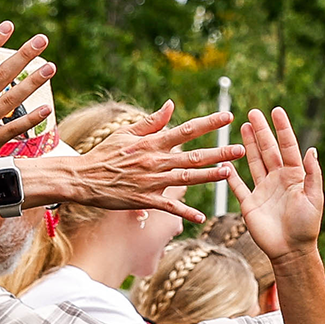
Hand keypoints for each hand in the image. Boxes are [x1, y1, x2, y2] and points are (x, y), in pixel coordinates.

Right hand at [68, 100, 238, 222]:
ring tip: (230, 173)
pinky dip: (185, 213)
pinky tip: (201, 218)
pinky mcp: (145, 199)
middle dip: (219, 152)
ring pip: (187, 178)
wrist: (83, 178)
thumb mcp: (126, 133)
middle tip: (241, 150)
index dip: (208, 123)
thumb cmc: (105, 154)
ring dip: (210, 177)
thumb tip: (171, 105)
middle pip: (194, 156)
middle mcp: (156, 161)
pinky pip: (169, 207)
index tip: (228, 116)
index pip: (186, 130)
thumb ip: (151, 122)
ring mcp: (152, 181)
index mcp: (152, 143)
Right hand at [233, 107, 324, 266]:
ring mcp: (263, 190)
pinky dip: (231, 174)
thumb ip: (312, 175)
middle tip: (253, 112)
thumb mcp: (314, 199)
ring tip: (243, 126)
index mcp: (295, 177)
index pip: (288, 147)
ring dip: (248, 145)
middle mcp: (278, 180)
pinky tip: (225, 160)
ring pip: (254, 162)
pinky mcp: (249, 203)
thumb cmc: (307, 226)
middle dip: (261, 131)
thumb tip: (311, 150)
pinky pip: (237, 185)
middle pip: (268, 150)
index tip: (276, 111)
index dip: (282, 129)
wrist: (291, 251)